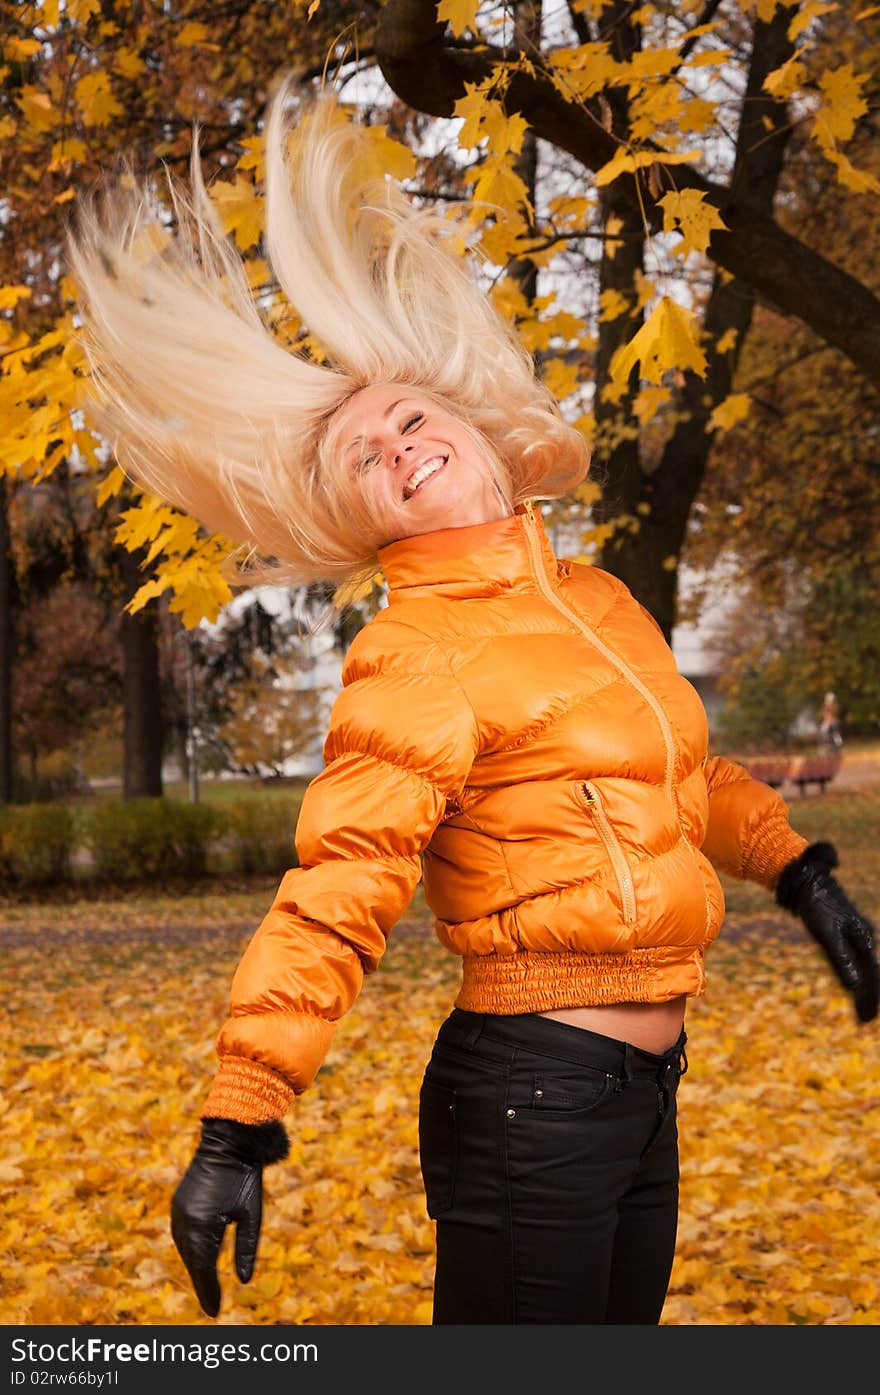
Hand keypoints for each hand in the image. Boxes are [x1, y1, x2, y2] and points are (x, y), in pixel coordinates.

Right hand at [170, 1117, 288, 1316]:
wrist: (227, 1140)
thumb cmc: (244, 1176)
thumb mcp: (251, 1214)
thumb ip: (247, 1248)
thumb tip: (243, 1281)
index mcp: (202, 1226)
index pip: (204, 1269)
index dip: (209, 1292)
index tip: (215, 1312)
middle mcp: (184, 1221)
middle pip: (192, 1262)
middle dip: (202, 1284)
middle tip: (212, 1306)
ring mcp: (177, 1211)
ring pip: (184, 1250)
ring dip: (195, 1267)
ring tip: (206, 1286)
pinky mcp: (177, 1203)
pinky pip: (181, 1235)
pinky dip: (189, 1250)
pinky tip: (199, 1257)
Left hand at [776, 841, 879, 1023]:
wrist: (809, 882)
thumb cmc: (817, 907)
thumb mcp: (827, 936)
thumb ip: (841, 961)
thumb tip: (853, 988)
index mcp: (864, 938)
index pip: (872, 975)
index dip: (870, 998)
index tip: (867, 1018)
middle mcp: (865, 938)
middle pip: (871, 974)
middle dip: (869, 998)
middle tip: (865, 1021)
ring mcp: (857, 936)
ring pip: (864, 968)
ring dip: (864, 990)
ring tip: (862, 1013)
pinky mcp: (847, 934)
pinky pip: (856, 960)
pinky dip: (856, 976)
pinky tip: (853, 988)